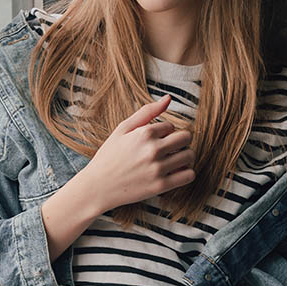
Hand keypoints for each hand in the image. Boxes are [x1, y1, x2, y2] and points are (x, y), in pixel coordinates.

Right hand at [82, 92, 195, 212]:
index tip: (155, 141)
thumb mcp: (122, 129)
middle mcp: (153, 149)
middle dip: (180, 141)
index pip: (171, 126)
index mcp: (144, 133)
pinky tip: (175, 173)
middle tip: (170, 149)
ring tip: (173, 161)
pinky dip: (186, 173)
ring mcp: (157, 168)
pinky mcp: (160, 186)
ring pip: (189, 156)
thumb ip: (146, 112)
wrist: (97, 187)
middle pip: (186, 138)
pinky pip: (188, 175)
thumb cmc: (109, 156)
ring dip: (184, 157)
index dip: (165, 133)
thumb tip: (168, 98)